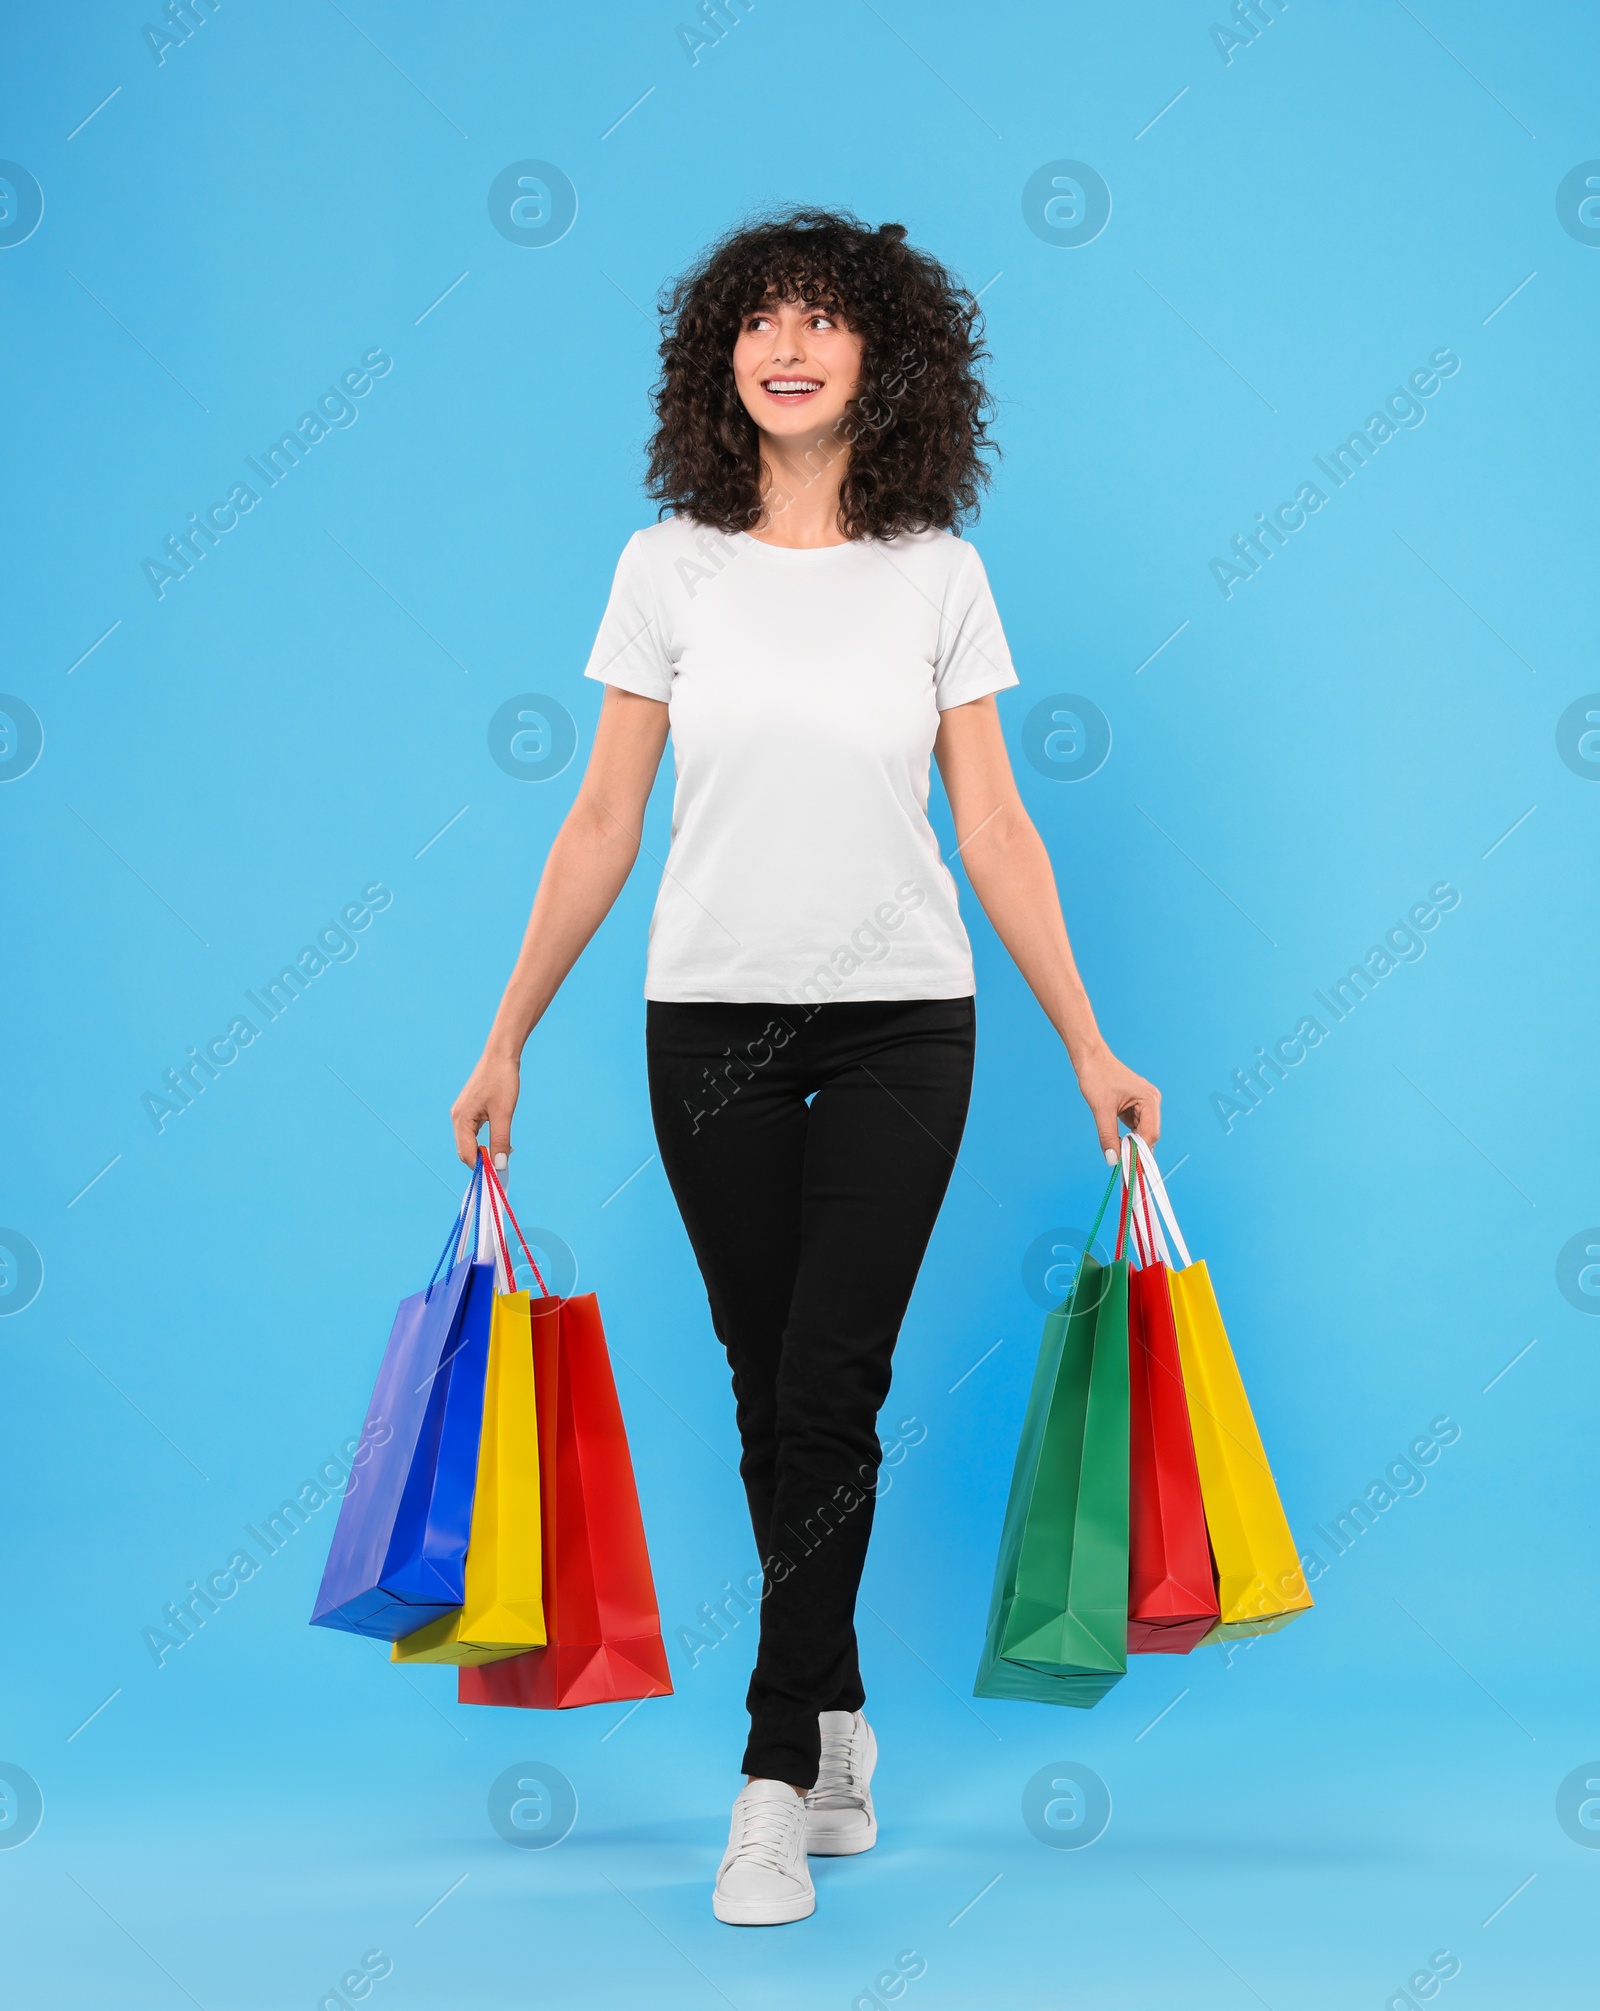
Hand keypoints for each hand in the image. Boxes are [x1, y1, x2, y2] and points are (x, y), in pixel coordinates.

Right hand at [451, 1048, 520, 1168]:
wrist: (501, 1055)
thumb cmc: (501, 1080)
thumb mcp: (503, 1113)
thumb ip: (501, 1140)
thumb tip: (500, 1166)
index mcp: (461, 1119)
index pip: (466, 1154)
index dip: (481, 1167)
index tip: (499, 1174)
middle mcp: (457, 1118)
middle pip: (465, 1150)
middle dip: (482, 1160)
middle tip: (504, 1163)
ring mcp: (462, 1114)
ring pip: (470, 1142)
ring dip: (485, 1150)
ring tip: (505, 1152)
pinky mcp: (470, 1110)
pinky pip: (473, 1132)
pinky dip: (485, 1140)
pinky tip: (500, 1140)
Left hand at [1074, 1044, 1160, 1156]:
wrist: (1090, 1058)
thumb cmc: (1097, 1077)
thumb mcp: (1101, 1109)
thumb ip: (1107, 1135)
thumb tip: (1112, 1160)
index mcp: (1149, 1100)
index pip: (1150, 1134)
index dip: (1140, 1152)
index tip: (1129, 1167)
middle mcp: (1152, 1101)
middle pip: (1149, 1134)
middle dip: (1136, 1148)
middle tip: (1122, 1163)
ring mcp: (1145, 1103)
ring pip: (1142, 1131)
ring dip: (1131, 1142)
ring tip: (1118, 1153)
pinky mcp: (1136, 1105)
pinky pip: (1135, 1125)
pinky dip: (1127, 1135)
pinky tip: (1118, 1141)